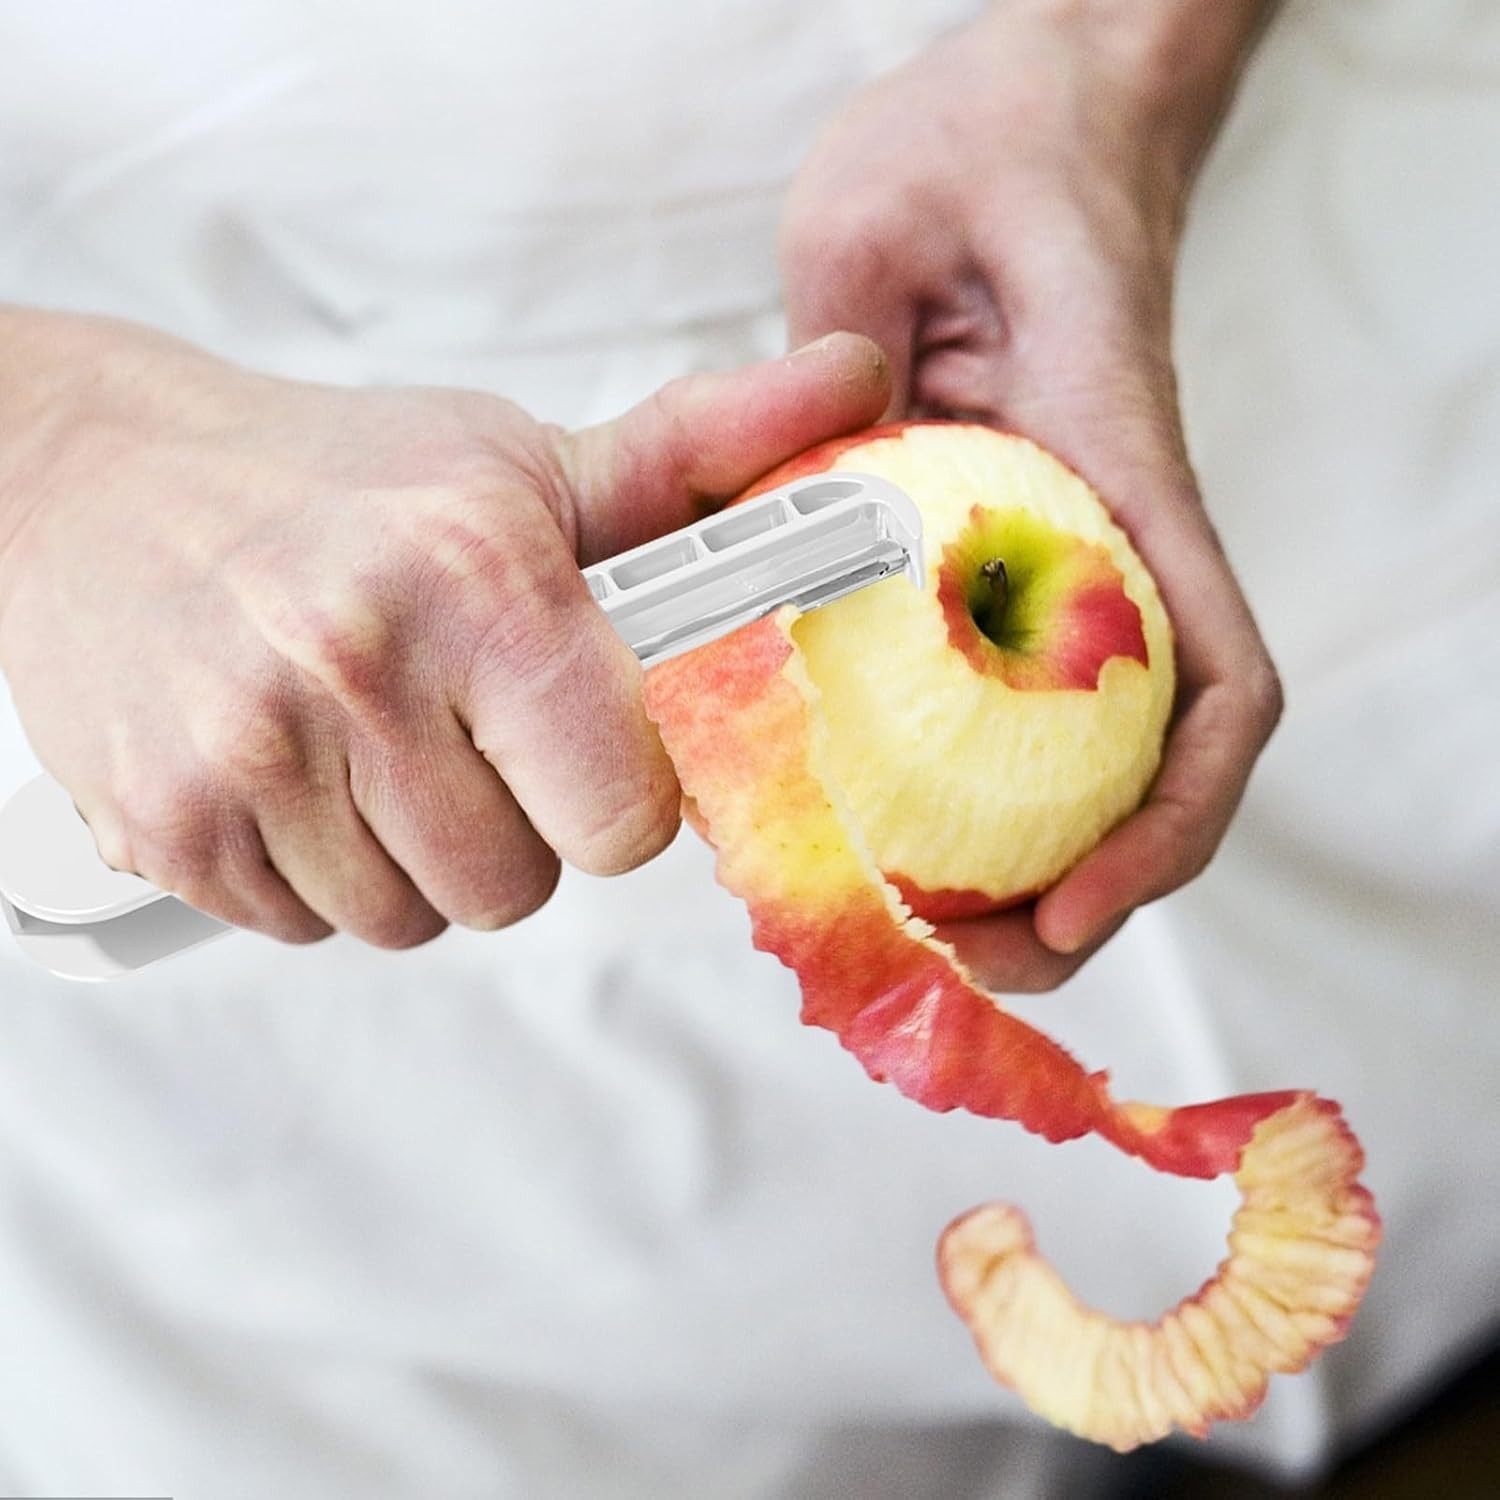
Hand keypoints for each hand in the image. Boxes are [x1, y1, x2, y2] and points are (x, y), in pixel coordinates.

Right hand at [0, 312, 889, 948]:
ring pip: (415, 918)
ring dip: (415, 855)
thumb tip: (861, 383)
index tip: (588, 745)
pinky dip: (319, 871)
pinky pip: (310, 925)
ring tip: (371, 743)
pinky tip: (296, 770)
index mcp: (481, 576)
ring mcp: (251, 755)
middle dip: (515, 828)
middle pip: (519, 887)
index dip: (622, 792)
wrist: (93, 478)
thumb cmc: (336, 479)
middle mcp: (361, 665)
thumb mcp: (521, 460)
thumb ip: (705, 449)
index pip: (624, 812)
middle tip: (463, 733)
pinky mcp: (169, 827)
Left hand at [779, 0, 1281, 990]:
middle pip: (1145, 762)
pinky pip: (992, 693)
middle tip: (963, 965)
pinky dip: (953, 781)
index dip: (1167, 820)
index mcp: (1114, 480)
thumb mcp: (889, 218)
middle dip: (1079, 891)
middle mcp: (1102, 541)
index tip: (1079, 903)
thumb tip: (791, 480)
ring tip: (913, 937)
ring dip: (1015, 864)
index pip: (1206, 680)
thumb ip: (838, 342)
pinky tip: (866, 819)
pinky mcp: (990, 551)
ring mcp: (1053, 557)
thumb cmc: (988, 146)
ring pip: (1074, 750)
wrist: (1032, 115)